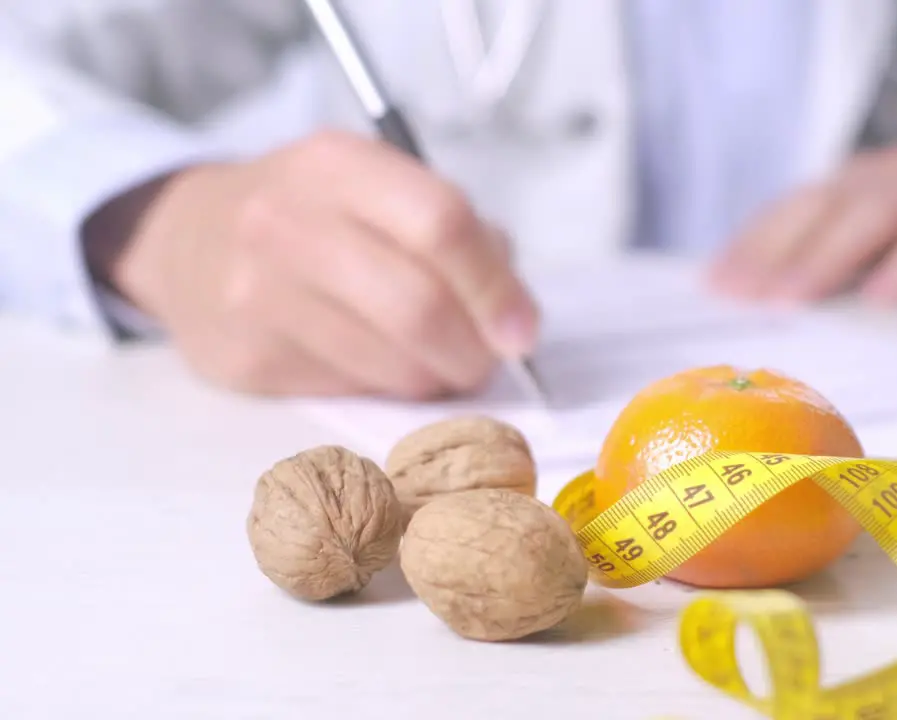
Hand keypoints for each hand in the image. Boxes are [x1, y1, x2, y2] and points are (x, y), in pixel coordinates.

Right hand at [89, 129, 537, 398]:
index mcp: (337, 165)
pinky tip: (379, 365)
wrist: (185, 242)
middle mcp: (288, 222)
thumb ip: (453, 232)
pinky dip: (388, 389)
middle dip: (473, 351)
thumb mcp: (374, 187)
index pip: (441, 222)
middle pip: (418, 306)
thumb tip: (511, 312)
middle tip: (486, 362)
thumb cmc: (310, 215)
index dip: (495, 287)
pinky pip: (351, 390)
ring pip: (391, 364)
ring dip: (436, 378)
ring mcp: (257, 294)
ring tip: (437, 362)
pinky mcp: (246, 359)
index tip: (523, 330)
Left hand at [707, 146, 896, 303]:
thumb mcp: (894, 256)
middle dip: (777, 251)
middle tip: (743, 298)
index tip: (713, 286)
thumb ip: (844, 274)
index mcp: (862, 185)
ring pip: (878, 211)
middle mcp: (894, 175)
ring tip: (794, 299)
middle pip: (824, 204)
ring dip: (830, 255)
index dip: (752, 243)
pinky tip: (886, 300)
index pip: (794, 207)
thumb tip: (774, 319)